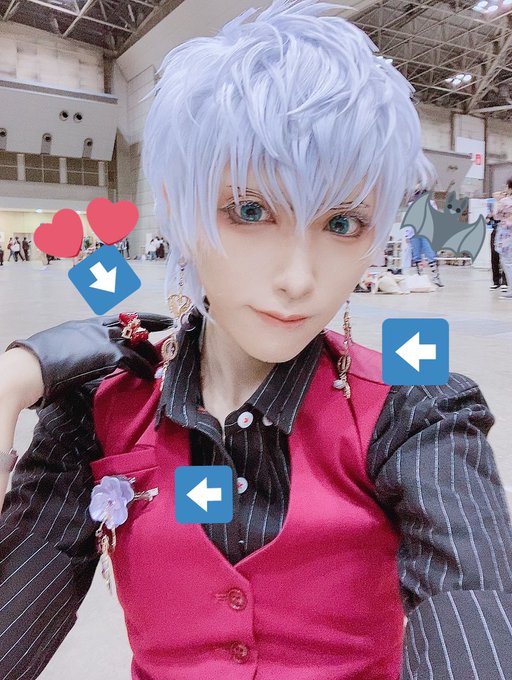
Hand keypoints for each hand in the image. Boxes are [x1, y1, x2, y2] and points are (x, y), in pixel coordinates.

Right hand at [4, 313, 174, 408]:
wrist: (28, 368)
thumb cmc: (36, 363)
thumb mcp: (60, 347)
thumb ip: (75, 350)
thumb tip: (77, 361)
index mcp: (85, 325)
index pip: (117, 318)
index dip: (135, 319)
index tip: (148, 318)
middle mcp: (96, 328)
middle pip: (132, 323)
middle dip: (152, 324)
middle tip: (168, 324)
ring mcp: (102, 339)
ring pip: (136, 342)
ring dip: (150, 352)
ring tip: (161, 360)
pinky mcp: (107, 354)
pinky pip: (134, 361)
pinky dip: (144, 369)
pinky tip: (150, 376)